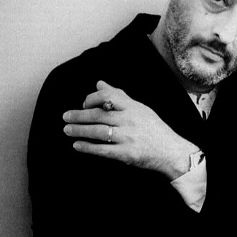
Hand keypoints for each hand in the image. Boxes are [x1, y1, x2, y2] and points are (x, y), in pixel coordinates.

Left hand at [63, 80, 198, 179]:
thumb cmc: (154, 129)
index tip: (83, 104)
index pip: (107, 96)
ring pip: (98, 131)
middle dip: (79, 115)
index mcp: (133, 107)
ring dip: (79, 130)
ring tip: (67, 130)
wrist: (171, 152)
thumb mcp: (140, 108)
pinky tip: (77, 146)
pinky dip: (88, 147)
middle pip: (99, 114)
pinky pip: (103, 150)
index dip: (91, 99)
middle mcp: (130, 120)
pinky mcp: (127, 154)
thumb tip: (98, 83)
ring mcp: (128, 137)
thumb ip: (118, 95)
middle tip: (65, 117)